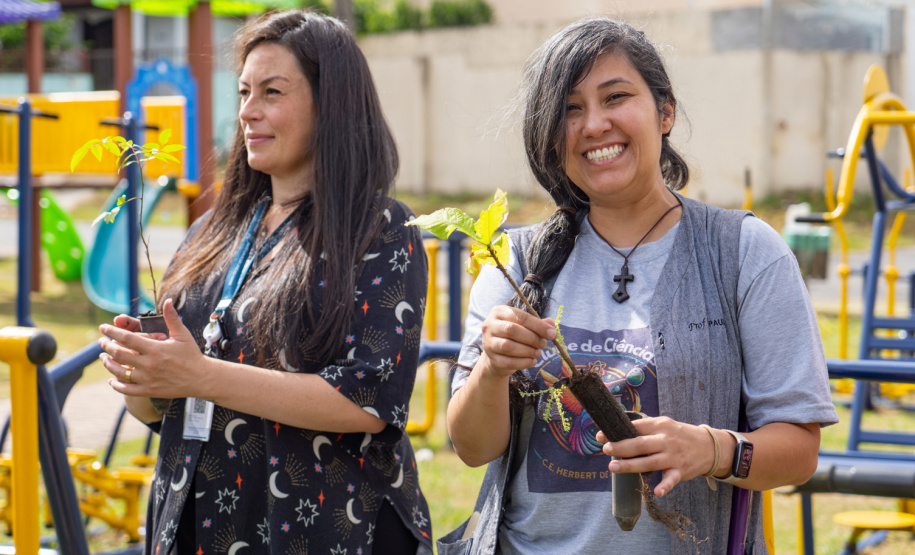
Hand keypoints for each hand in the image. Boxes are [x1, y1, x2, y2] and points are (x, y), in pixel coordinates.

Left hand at [99, 298, 209, 398]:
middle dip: (106, 346)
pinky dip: (115, 385)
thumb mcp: (182, 334)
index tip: (103, 327)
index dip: (112, 331)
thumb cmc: (192, 354)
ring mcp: (148, 379)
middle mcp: (149, 364)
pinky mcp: (149, 390)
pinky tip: (111, 379)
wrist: (201, 378)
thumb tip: (167, 300)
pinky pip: (126, 389)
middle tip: (101, 342)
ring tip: (103, 357)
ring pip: (118, 371)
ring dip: (107, 363)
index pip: (127, 338)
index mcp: (155, 348)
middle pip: (118, 354)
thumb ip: (172, 318)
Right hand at [479, 305, 555, 379]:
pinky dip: (523, 362)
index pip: (520, 317)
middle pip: (512, 330)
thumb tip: (552, 326)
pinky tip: (532, 361)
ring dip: (528, 351)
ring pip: (508, 346)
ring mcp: (488, 342)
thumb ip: (538, 325)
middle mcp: (489, 325)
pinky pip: (508, 362)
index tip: (552, 333)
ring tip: (537, 353)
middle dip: (532, 338)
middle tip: (542, 344)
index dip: (538, 325)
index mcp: (499, 312)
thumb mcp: (525, 326)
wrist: (498, 355)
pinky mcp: (491, 358)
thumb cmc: (514, 336)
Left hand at [596, 416, 715, 497]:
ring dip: (630, 465)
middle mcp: (666, 440)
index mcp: (659, 425)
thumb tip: (619, 432)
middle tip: (606, 450)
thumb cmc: (679, 435)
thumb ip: (644, 429)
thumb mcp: (664, 425)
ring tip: (613, 467)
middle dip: (621, 447)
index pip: (635, 427)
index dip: (617, 431)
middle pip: (640, 444)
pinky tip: (656, 492)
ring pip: (649, 462)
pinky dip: (664, 486)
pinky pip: (671, 479)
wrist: (709, 446)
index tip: (600, 437)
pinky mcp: (680, 471)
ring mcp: (673, 456)